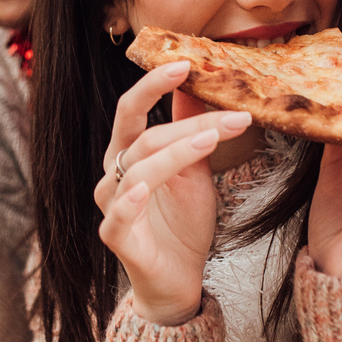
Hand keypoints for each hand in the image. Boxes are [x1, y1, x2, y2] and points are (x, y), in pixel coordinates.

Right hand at [94, 61, 253, 325]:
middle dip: (184, 122)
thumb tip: (202, 85)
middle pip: (140, 137)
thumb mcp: (195, 170)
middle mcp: (113, 175)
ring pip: (137, 170)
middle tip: (230, 112)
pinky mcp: (116, 238)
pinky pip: (118, 216)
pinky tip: (142, 189)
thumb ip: (193, 131)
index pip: (131, 109)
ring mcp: (111, 206)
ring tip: (210, 141)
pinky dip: (129, 201)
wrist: (180, 277)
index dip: (153, 85)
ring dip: (176, 152)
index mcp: (128, 153)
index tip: (185, 63)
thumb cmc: (182, 222)